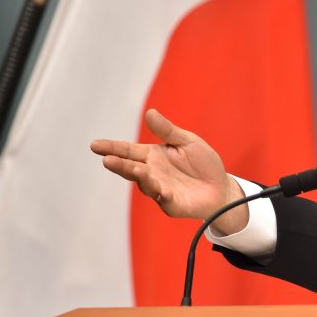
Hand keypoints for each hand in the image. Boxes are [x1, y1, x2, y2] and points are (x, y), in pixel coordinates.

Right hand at [90, 109, 248, 233]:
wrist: (221, 187)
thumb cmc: (203, 163)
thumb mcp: (187, 142)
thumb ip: (168, 131)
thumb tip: (150, 112)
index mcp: (152, 155)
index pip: (128, 151)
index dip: (112, 148)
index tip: (95, 145)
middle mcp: (152, 173)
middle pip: (131, 168)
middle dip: (119, 165)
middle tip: (108, 160)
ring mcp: (159, 189)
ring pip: (145, 184)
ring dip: (140, 177)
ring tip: (137, 170)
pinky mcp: (171, 204)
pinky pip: (164, 200)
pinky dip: (162, 195)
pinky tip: (162, 190)